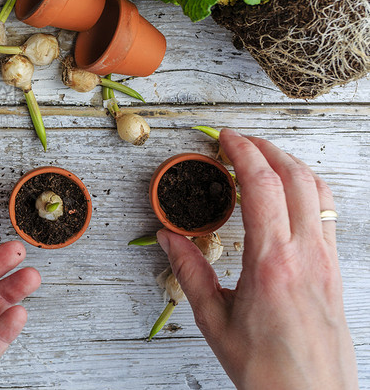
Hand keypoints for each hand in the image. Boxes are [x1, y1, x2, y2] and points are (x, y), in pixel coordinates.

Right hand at [157, 129, 357, 389]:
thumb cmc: (267, 370)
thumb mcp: (215, 321)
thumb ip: (190, 272)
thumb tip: (168, 236)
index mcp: (271, 262)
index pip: (261, 186)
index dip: (243, 152)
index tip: (225, 137)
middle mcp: (306, 254)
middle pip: (295, 176)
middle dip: (266, 147)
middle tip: (239, 141)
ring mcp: (326, 260)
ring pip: (318, 190)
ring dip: (290, 164)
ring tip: (262, 159)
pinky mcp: (335, 271)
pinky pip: (326, 213)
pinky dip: (307, 189)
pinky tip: (287, 197)